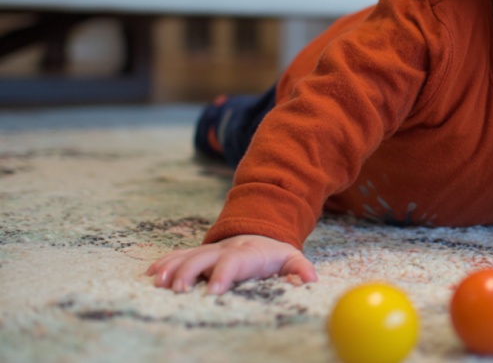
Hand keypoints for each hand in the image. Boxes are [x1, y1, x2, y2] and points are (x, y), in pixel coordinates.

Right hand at [145, 234, 316, 294]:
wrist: (260, 233)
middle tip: (178, 290)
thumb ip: (300, 269)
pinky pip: (178, 256)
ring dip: (171, 267)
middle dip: (189, 272)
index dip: (223, 274)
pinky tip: (150, 274)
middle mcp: (224, 250)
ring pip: (186, 256)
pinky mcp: (198, 253)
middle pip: (203, 258)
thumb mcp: (291, 259)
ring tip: (157, 282)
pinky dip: (164, 263)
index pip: (234, 262)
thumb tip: (310, 280)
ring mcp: (209, 250)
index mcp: (247, 253)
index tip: (213, 290)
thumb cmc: (274, 255)